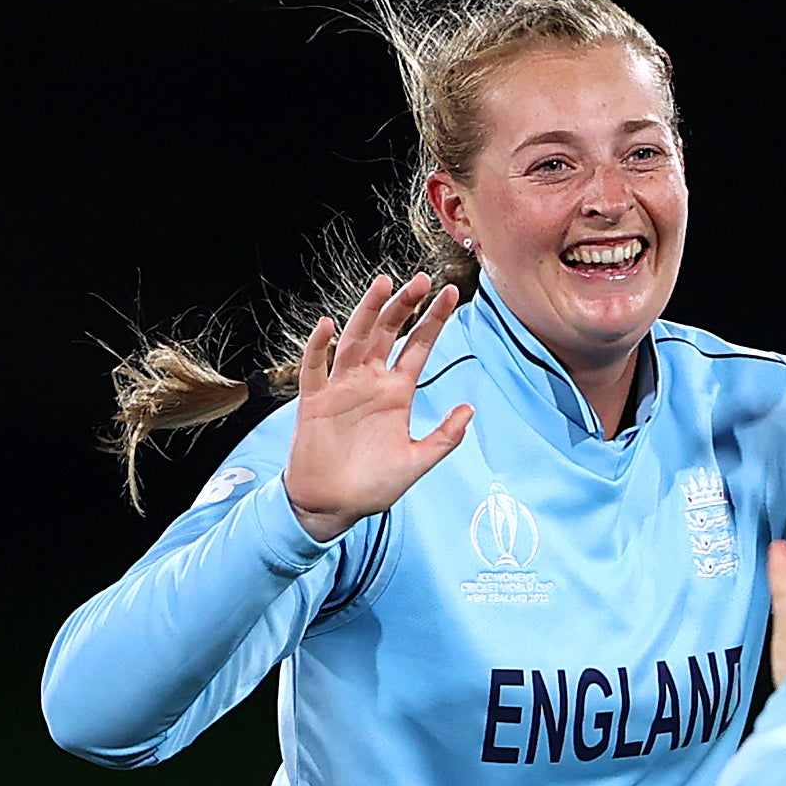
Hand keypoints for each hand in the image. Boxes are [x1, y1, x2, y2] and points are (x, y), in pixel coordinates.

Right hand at [282, 273, 472, 539]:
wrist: (332, 506)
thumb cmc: (372, 487)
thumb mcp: (415, 463)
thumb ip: (443, 438)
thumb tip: (470, 409)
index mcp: (397, 392)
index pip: (419, 346)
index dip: (434, 320)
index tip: (451, 293)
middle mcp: (370, 382)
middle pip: (388, 332)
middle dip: (404, 305)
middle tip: (422, 279)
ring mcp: (342, 387)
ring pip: (355, 340)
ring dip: (368, 312)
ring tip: (383, 284)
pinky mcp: (315, 401)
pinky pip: (315, 368)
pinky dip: (319, 347)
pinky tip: (328, 326)